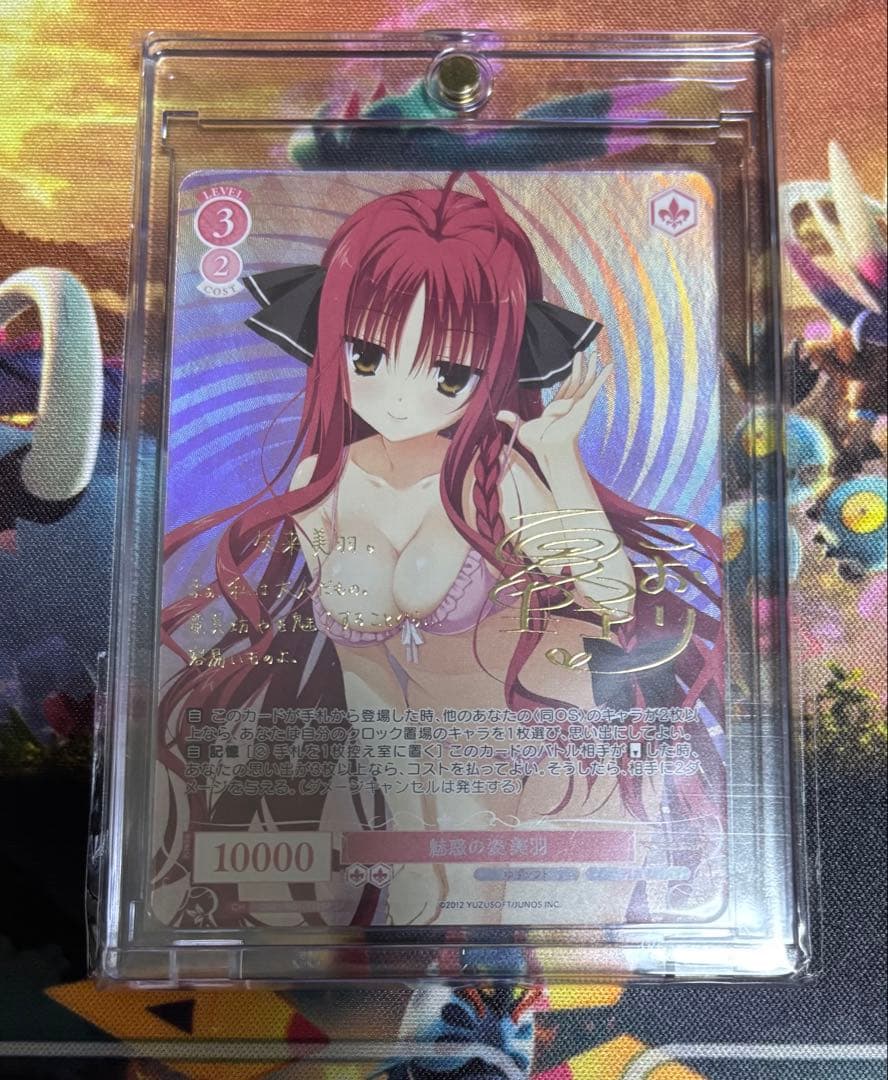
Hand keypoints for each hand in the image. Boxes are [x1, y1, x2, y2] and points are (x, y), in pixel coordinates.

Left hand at [497, 353, 611, 458]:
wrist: (548, 448)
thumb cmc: (537, 442)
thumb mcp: (521, 427)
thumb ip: (512, 418)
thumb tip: (498, 415)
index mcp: (556, 407)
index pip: (565, 387)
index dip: (569, 375)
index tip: (572, 364)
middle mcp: (568, 404)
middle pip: (576, 381)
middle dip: (579, 367)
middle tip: (582, 351)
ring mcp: (577, 404)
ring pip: (584, 382)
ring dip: (589, 368)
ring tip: (593, 354)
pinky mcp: (583, 405)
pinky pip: (593, 388)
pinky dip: (602, 378)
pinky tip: (609, 366)